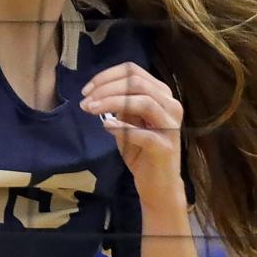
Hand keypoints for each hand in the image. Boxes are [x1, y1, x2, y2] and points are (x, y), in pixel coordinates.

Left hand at [81, 63, 184, 212]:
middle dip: (106, 88)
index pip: (133, 71)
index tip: (86, 89)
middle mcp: (170, 104)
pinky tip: (107, 126)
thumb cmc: (141, 151)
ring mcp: (171, 125)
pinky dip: (123, 127)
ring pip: (142, 101)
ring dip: (112, 102)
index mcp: (161, 93)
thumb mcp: (128, 121)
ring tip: (91, 110)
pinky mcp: (166, 147)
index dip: (106, 76)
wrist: (158, 185)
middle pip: (136, 82)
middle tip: (85, 102)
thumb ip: (119, 103)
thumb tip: (99, 90)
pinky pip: (144, 133)